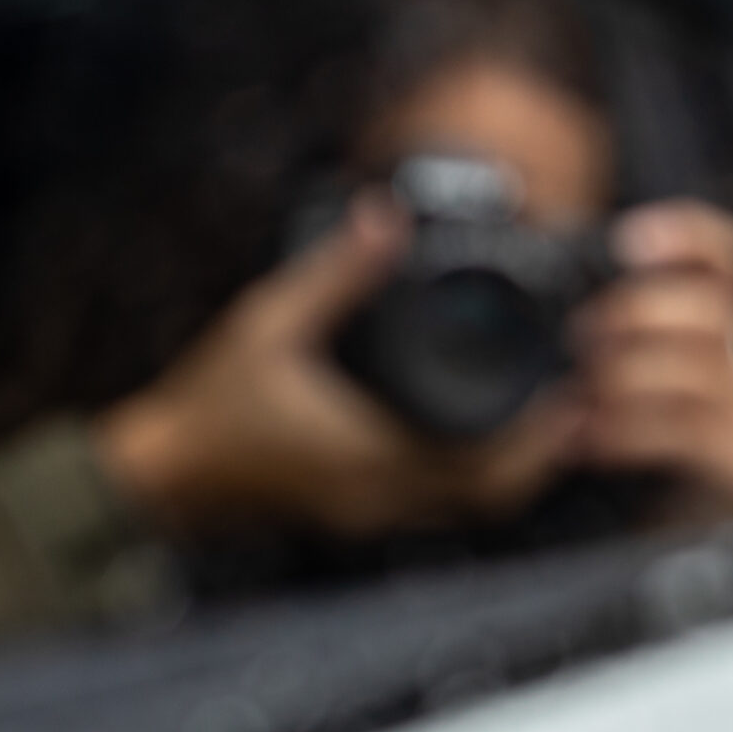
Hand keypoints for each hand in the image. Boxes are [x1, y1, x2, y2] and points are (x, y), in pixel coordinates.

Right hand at [96, 195, 580, 537]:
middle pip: (492, 496)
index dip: (539, 436)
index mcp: (367, 457)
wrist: (155, 478)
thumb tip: (385, 218)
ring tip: (546, 414)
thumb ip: (334, 273)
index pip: (482, 465)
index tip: (571, 391)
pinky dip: (472, 476)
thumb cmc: (205, 407)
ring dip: (513, 468)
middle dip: (543, 452)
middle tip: (577, 400)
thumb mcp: (269, 323)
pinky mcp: (358, 513)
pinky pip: (438, 505)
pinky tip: (483, 437)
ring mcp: (370, 514)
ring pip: (469, 507)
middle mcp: (379, 496)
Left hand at [568, 200, 732, 525]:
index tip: (629, 242)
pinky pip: (702, 436)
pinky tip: (586, 437)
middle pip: (719, 307)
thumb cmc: (599, 437)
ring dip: (633, 375)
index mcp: (715, 322)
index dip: (694, 238)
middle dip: (641, 311)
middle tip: (582, 334)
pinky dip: (636, 431)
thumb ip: (587, 313)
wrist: (605, 536)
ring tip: (578, 395)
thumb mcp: (588, 364)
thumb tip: (530, 253)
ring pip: (713, 369)